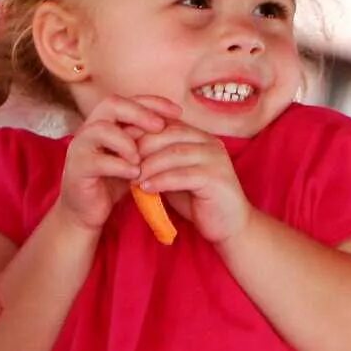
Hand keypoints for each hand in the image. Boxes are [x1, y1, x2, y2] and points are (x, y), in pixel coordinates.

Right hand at [55, 97, 165, 231]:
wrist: (88, 211)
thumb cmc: (114, 180)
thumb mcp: (135, 157)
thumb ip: (147, 139)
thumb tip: (175, 124)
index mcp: (104, 122)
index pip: (129, 99)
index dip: (154, 102)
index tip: (178, 112)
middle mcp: (89, 129)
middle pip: (112, 104)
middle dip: (139, 113)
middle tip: (160, 127)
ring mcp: (80, 148)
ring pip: (101, 129)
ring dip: (127, 142)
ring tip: (141, 158)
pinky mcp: (77, 169)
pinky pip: (98, 161)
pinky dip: (120, 166)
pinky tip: (134, 175)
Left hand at [135, 112, 252, 244]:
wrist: (230, 226)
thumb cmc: (199, 201)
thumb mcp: (174, 177)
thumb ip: (158, 164)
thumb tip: (126, 155)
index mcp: (199, 137)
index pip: (167, 124)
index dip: (142, 132)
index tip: (119, 146)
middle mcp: (210, 142)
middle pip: (170, 133)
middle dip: (142, 146)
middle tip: (122, 161)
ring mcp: (216, 158)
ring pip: (175, 153)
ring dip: (149, 165)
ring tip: (131, 177)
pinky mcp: (217, 177)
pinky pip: (183, 175)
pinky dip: (161, 181)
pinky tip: (145, 188)